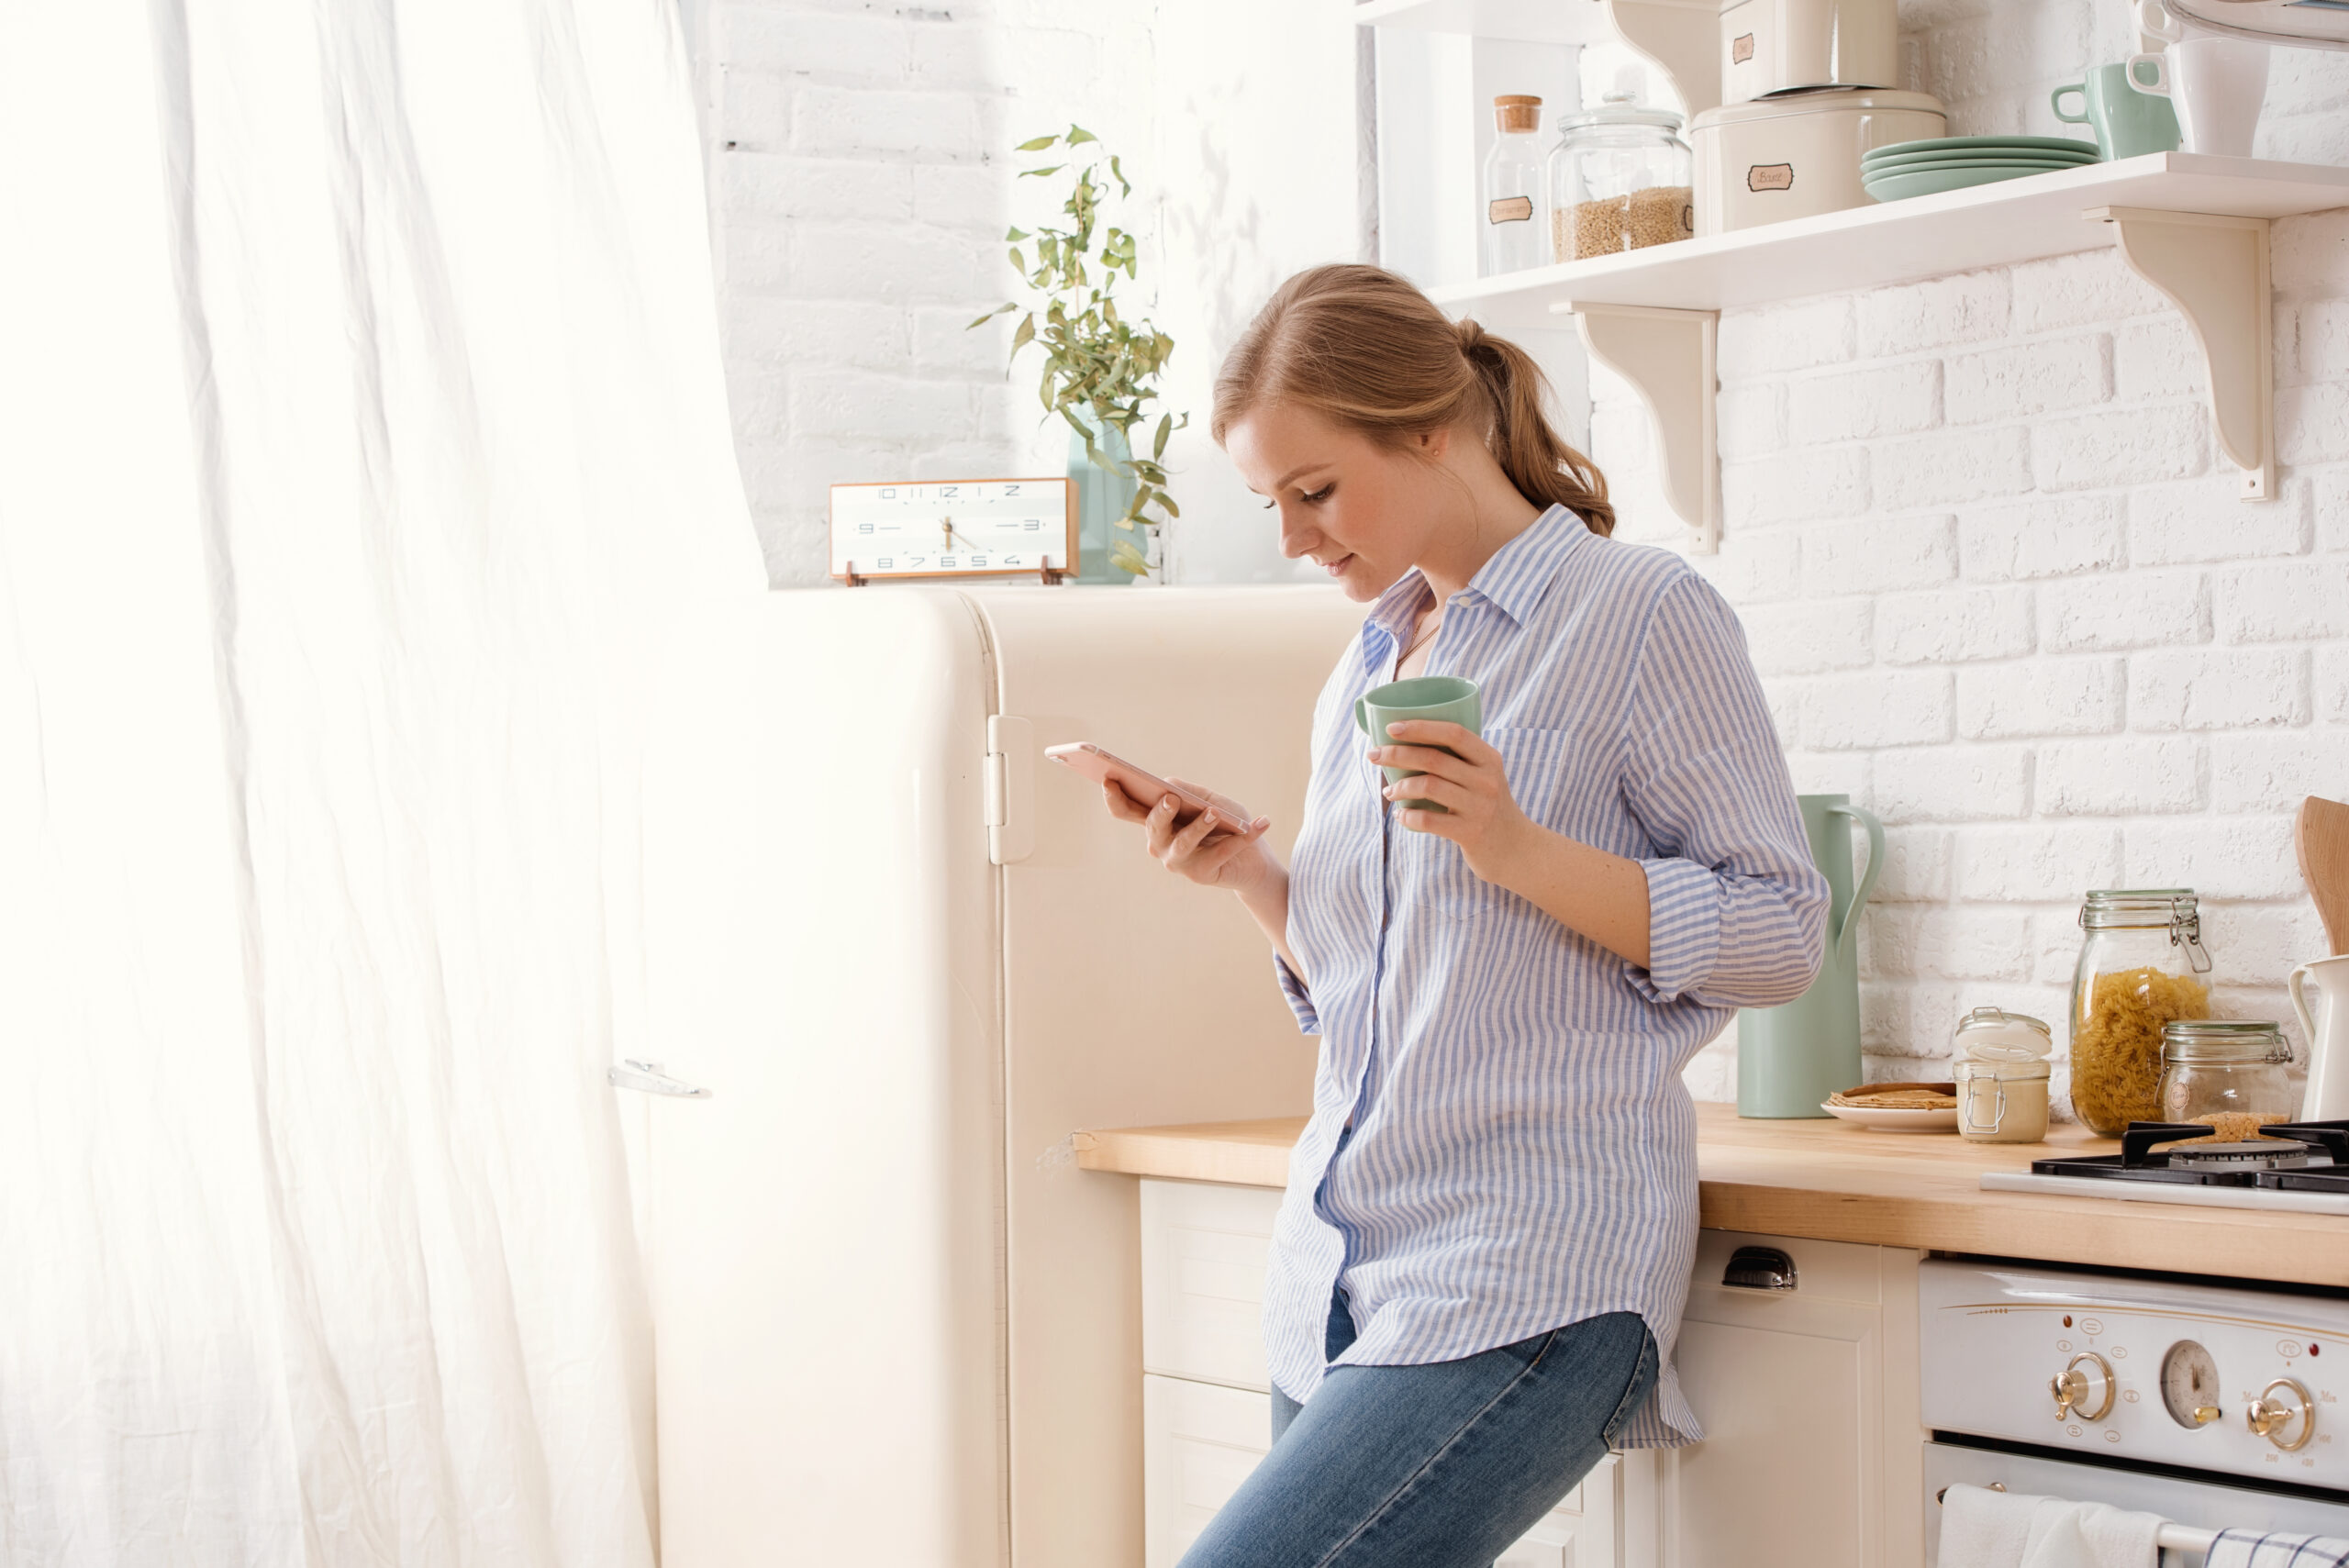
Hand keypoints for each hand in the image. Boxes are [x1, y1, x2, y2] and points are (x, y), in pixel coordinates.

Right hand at [1101, 776, 1272, 891]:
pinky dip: (1242, 837)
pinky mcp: (1200, 875)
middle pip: (1152, 827)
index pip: (1127, 810)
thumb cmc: (1228, 824)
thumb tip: (1166, 784)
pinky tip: (1260, 823)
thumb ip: (1189, 792)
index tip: (1108, 777)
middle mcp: (1160, 844)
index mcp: (1157, 822)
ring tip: (1213, 814)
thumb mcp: (1211, 800)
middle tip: (1172, 799)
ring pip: (1181, 843)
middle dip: (1160, 813)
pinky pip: (1219, 852)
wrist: (1255, 858)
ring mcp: (1177, 862)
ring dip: (1198, 827)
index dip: (1114, 797)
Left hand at [1368, 721, 1539, 887]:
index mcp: (1489, 759)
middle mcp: (1486, 779)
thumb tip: (1406, 743)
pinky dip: (1408, 816)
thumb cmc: (1487, 806)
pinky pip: (1428, 819)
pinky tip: (1401, 816)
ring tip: (1389, 791)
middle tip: (1374, 755)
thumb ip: (1458, 760)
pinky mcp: (1470, 832)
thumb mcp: (1484, 777)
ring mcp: (1479, 806)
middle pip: (1434, 758)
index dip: (1420, 727)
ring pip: (1428, 786)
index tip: (1391, 727)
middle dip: (1397, 754)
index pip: (1454, 733)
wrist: (1515, 848)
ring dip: (1400, 787)